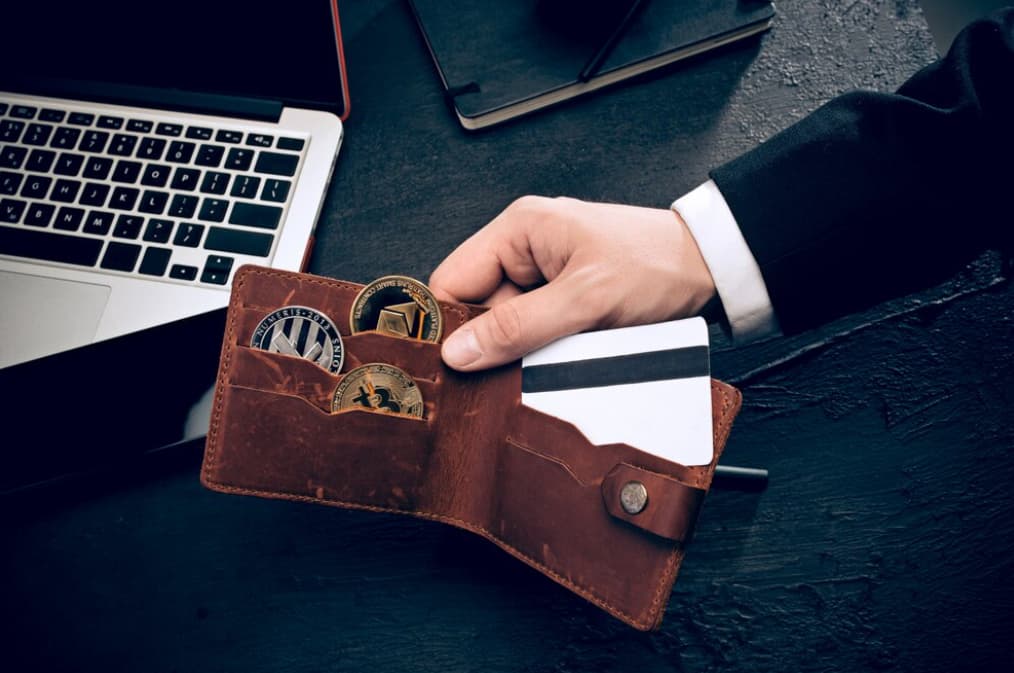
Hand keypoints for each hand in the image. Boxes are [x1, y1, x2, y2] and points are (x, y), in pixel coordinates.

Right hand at [429, 196, 715, 370]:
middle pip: (478, 310)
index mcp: (518, 229)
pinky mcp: (562, 300)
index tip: (453, 366)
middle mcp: (524, 249)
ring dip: (525, 351)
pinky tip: (570, 354)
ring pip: (507, 327)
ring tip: (562, 353)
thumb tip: (459, 352)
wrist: (710, 269)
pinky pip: (535, 334)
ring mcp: (543, 277)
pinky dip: (546, 352)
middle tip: (522, 365)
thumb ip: (519, 327)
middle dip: (494, 343)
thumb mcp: (586, 299)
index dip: (448, 325)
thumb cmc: (657, 264)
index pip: (451, 281)